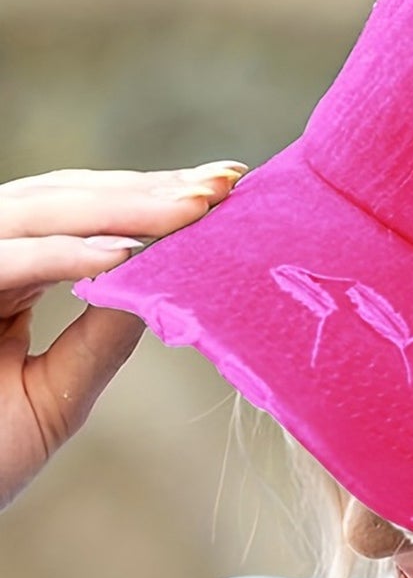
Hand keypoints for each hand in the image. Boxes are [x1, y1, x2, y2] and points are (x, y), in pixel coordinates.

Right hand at [0, 162, 246, 510]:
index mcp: (2, 275)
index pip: (81, 217)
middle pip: (63, 199)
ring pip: (36, 215)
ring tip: (194, 210)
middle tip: (224, 182)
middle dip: (147, 189)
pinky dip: (61, 255)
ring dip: (120, 210)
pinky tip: (125, 256)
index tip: (225, 187)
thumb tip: (171, 283)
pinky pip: (1, 262)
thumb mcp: (55, 395)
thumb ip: (102, 337)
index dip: (149, 196)